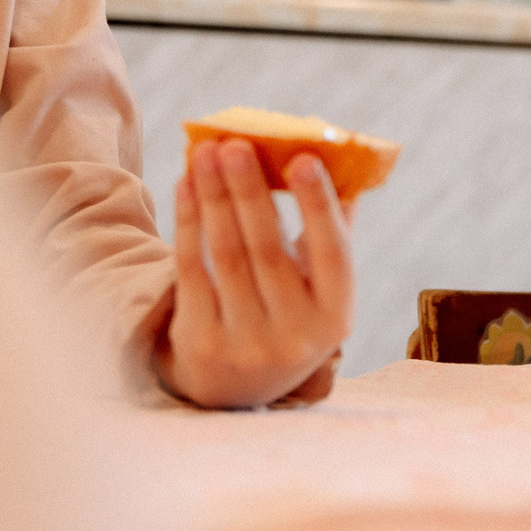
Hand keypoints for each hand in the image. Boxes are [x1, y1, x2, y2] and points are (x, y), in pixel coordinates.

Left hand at [155, 139, 352, 408]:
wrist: (237, 387)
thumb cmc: (288, 313)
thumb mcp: (319, 288)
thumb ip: (333, 230)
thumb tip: (343, 160)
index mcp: (336, 316)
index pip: (332, 256)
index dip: (318, 206)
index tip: (302, 158)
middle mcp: (295, 337)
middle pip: (267, 251)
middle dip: (249, 192)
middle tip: (235, 143)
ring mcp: (246, 344)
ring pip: (226, 255)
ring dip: (213, 197)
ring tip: (206, 152)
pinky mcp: (201, 343)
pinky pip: (191, 271)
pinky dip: (188, 222)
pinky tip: (186, 185)